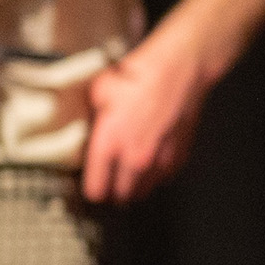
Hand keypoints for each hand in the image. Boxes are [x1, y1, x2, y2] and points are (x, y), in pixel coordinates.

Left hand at [82, 36, 218, 204]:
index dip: (92, 189)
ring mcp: (159, 158)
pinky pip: (163, 178)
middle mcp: (134, 156)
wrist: (179, 68)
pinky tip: (149, 165)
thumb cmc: (139, 75)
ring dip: (135, 187)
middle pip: (120, 196)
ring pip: (143, 191)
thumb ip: (90, 116)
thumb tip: (85, 123)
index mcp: (109, 143)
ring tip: (127, 180)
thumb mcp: (98, 91)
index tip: (91, 186)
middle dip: (112, 192)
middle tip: (109, 185)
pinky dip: (156, 175)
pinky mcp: (179, 155)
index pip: (96, 189)